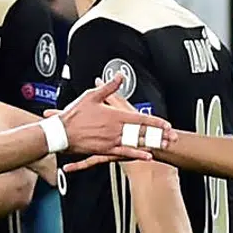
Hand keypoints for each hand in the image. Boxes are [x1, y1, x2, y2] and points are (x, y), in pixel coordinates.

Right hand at [61, 83, 177, 171]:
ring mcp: (111, 141)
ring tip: (163, 146)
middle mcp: (115, 130)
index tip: (166, 124)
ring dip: (151, 144)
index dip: (155, 122)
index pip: (140, 119)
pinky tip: (146, 156)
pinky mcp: (104, 151)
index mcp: (114, 116)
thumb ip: (109, 86)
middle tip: (171, 137)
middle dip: (158, 135)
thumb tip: (119, 76)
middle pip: (141, 133)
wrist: (61, 134)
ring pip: (136, 143)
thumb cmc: (74, 116)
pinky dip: (137, 154)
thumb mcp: (91, 95)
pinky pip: (124, 153)